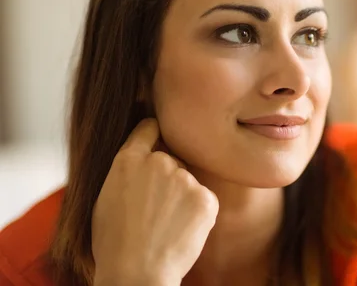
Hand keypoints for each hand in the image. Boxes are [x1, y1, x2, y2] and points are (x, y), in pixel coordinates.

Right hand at [92, 118, 218, 285]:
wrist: (136, 273)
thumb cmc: (115, 244)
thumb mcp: (105, 198)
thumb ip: (127, 173)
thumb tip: (141, 162)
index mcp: (128, 160)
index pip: (149, 129)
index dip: (154, 134)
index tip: (160, 137)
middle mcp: (159, 162)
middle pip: (171, 160)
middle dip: (167, 178)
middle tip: (156, 210)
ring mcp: (184, 178)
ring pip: (188, 181)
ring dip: (182, 196)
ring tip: (166, 225)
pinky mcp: (206, 197)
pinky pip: (204, 199)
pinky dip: (197, 213)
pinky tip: (181, 231)